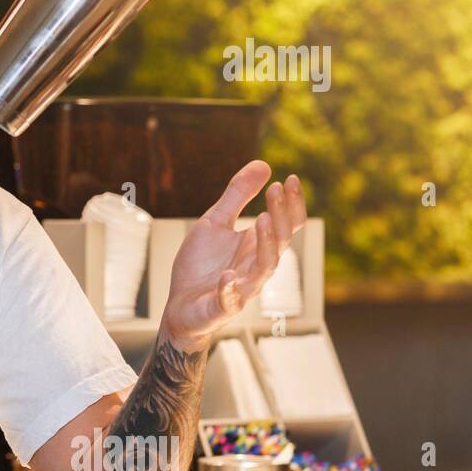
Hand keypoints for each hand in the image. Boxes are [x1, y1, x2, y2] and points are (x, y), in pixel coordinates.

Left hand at [161, 161, 307, 351]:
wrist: (180, 305)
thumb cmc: (201, 265)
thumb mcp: (215, 222)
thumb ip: (237, 196)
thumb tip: (264, 164)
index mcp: (257, 246)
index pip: (285, 224)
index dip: (291, 203)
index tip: (290, 177)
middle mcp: (256, 266)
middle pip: (280, 241)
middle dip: (281, 216)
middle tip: (276, 189)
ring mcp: (242, 288)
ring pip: (265, 268)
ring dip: (266, 244)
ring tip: (262, 219)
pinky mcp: (222, 306)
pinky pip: (230, 299)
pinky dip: (230, 288)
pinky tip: (228, 275)